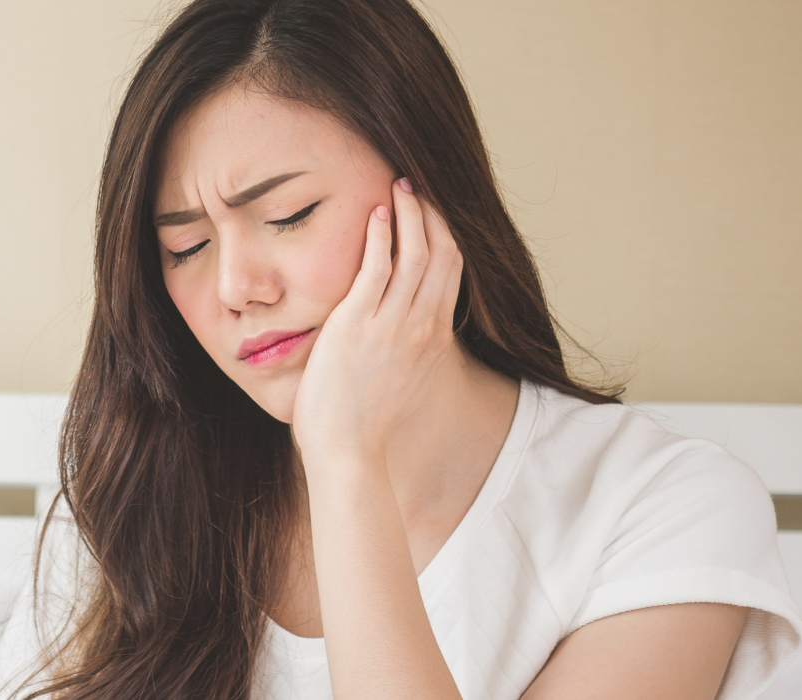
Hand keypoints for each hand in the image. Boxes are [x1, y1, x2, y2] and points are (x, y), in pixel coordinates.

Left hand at [291, 177, 463, 468]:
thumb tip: (407, 329)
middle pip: (441, 253)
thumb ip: (412, 347)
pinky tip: (374, 213)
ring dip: (409, 213)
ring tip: (397, 186)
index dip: (445, 234)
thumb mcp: (406, 379)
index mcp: (435, 337)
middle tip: (417, 186)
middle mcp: (422, 325)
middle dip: (432, 213)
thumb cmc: (368, 420)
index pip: (452, 270)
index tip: (433, 211)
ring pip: (414, 253)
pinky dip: (380, 236)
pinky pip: (376, 268)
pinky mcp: (358, 324)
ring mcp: (392, 323)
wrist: (349, 449)